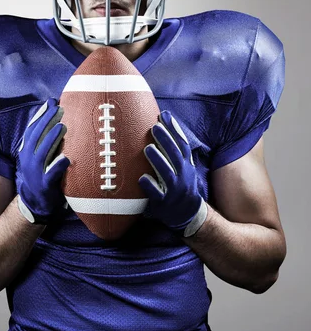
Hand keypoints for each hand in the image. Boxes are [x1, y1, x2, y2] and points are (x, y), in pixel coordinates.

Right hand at [16, 98, 69, 223]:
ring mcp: (36, 173)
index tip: (51, 101)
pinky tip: (66, 158)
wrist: (36, 202)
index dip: (41, 114)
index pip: (32, 128)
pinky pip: (51, 174)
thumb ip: (45, 138)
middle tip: (59, 109)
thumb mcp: (39, 154)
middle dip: (46, 122)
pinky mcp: (45, 185)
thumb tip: (56, 116)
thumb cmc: (42, 172)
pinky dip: (58, 166)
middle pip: (36, 137)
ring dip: (52, 139)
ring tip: (62, 127)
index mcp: (26, 151)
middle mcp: (28, 160)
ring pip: (43, 153)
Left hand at [138, 111, 204, 233]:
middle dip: (166, 140)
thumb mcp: (184, 167)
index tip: (164, 115)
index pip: (182, 144)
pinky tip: (141, 178)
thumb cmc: (181, 184)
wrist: (189, 214)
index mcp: (186, 165)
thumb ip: (175, 150)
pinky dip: (150, 186)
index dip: (174, 129)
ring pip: (167, 173)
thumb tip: (163, 123)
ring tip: (147, 148)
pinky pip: (157, 194)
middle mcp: (182, 176)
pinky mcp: (164, 203)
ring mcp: (174, 190)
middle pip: (175, 155)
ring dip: (158, 161)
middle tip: (154, 127)